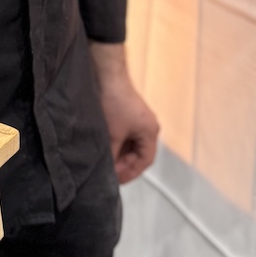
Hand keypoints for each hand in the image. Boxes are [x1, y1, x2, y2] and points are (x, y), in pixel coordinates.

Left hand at [90, 42, 158, 183]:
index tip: (117, 180)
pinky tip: (105, 147)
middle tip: (110, 173)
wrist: (106, 76)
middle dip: (124, 164)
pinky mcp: (128, 113)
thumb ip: (111, 154)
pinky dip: (117, 143)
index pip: (145, 160)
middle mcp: (147, 126)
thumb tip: (106, 169)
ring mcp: (138, 119)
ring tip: (105, 162)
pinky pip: (125, 134)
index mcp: (150, 131)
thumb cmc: (114, 101)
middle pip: (139, 153)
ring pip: (131, 144)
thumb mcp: (112, 134)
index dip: (131, 172)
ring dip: (119, 154)